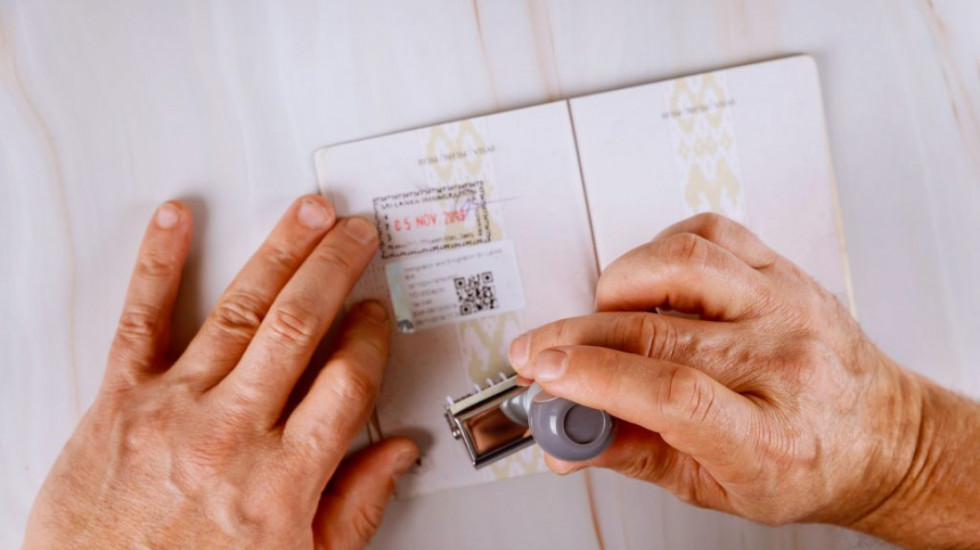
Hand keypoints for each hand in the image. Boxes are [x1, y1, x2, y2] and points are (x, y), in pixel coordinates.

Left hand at [24, 197, 416, 549]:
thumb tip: (396, 456)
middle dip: (336, 268)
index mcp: (283, 480)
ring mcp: (173, 411)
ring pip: (239, 311)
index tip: (376, 315)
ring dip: (280, 254)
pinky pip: (141, 321)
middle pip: (300, 327)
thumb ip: (356, 506)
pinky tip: (176, 225)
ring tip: (306, 216)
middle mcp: (231, 435)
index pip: (346, 382)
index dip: (370, 338)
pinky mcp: (118, 403)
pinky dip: (158, 265)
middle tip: (356, 235)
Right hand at [509, 213, 978, 547]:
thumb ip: (634, 457)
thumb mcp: (715, 488)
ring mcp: (785, 307)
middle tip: (539, 354)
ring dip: (617, 286)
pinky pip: (712, 233)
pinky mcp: (785, 273)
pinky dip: (661, 247)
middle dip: (575, 338)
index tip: (546, 377)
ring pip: (681, 263)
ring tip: (601, 316)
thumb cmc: (807, 466)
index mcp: (768, 434)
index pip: (670, 394)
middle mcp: (781, 362)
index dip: (594, 379)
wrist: (879, 436)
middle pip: (657, 331)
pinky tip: (650, 277)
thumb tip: (568, 441)